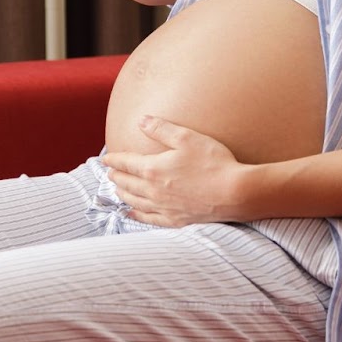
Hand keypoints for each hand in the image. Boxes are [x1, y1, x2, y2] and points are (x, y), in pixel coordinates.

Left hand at [101, 116, 248, 226]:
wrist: (235, 193)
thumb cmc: (213, 162)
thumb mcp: (187, 138)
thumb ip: (161, 129)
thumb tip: (141, 121)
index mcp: (153, 169)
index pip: (127, 163)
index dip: (114, 160)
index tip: (106, 159)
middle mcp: (153, 191)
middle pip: (127, 183)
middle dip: (116, 177)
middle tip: (110, 172)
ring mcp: (163, 207)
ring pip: (134, 201)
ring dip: (122, 194)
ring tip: (117, 190)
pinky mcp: (175, 220)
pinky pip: (148, 219)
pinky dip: (135, 216)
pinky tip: (130, 214)